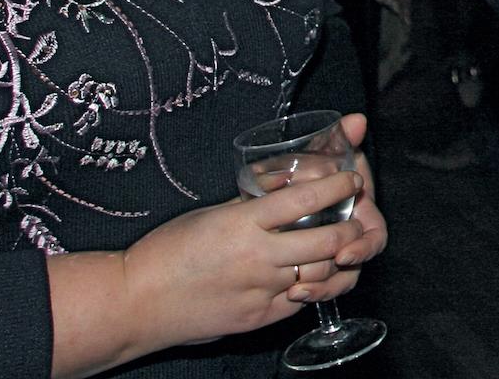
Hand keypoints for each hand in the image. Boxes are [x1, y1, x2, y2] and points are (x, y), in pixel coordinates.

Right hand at [123, 168, 369, 351]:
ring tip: (344, 246)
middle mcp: (258, 256)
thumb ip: (252, 205)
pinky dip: (313, 286)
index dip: (335, 186)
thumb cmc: (169, 249)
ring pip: (320, 275)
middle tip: (359, 215)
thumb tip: (286, 189)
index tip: (351, 178)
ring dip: (338, 259)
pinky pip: (299, 302)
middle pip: (326, 242)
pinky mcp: (257, 320)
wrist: (138, 301)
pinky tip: (314, 274)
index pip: (305, 198)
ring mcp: (260, 292)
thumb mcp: (214, 212)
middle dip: (352, 227)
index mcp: (244, 221)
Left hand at [286, 113, 387, 302]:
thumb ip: (343, 137)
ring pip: (338, 281)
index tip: (344, 252)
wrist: (288, 182)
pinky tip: (291, 294)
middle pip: (355, 266)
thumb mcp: (325, 151)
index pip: (373, 236)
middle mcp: (351, 235)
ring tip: (298, 291)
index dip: (363, 247)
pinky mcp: (315, 266)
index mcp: (361, 211)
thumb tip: (357, 120)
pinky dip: (309, 292)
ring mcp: (333, 253)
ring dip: (322, 289)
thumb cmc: (315, 164)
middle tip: (315, 277)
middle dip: (338, 276)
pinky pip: (320, 286)